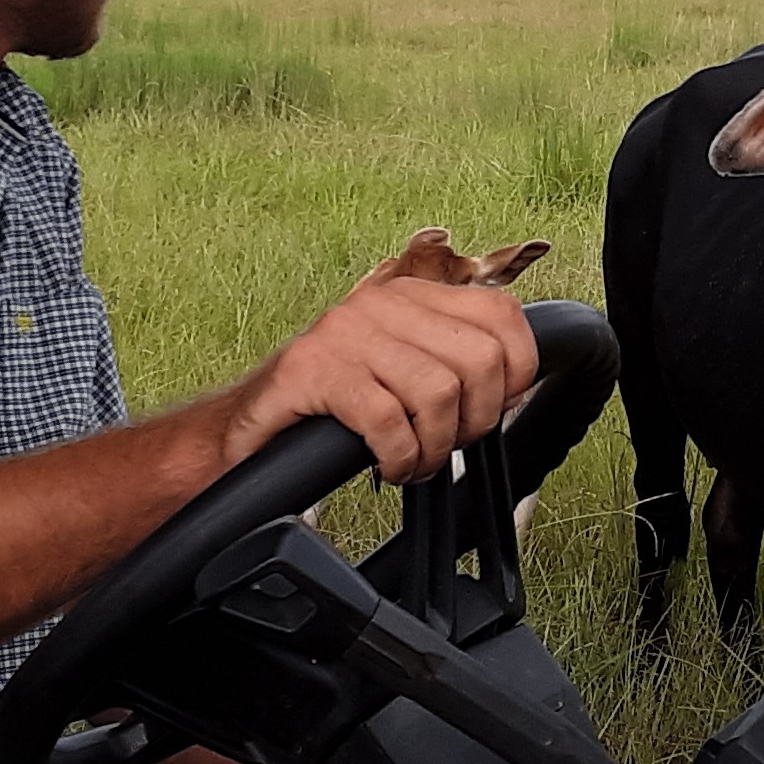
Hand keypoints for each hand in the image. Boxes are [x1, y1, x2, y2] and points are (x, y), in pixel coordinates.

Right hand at [223, 277, 538, 481]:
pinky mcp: (313, 371)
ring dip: (434, 447)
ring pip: (438, 393)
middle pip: (479, 360)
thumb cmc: (328, 404)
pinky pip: (388, 421)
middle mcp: (379, 305)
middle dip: (474, 421)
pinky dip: (399, 457)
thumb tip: (514, 388)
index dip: (516, 372)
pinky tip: (387, 465)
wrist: (247, 425)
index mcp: (408, 298)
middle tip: (446, 445)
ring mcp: (343, 334)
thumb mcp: (397, 370)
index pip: (501, 315)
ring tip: (414, 462)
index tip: (494, 408)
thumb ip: (452, 363)